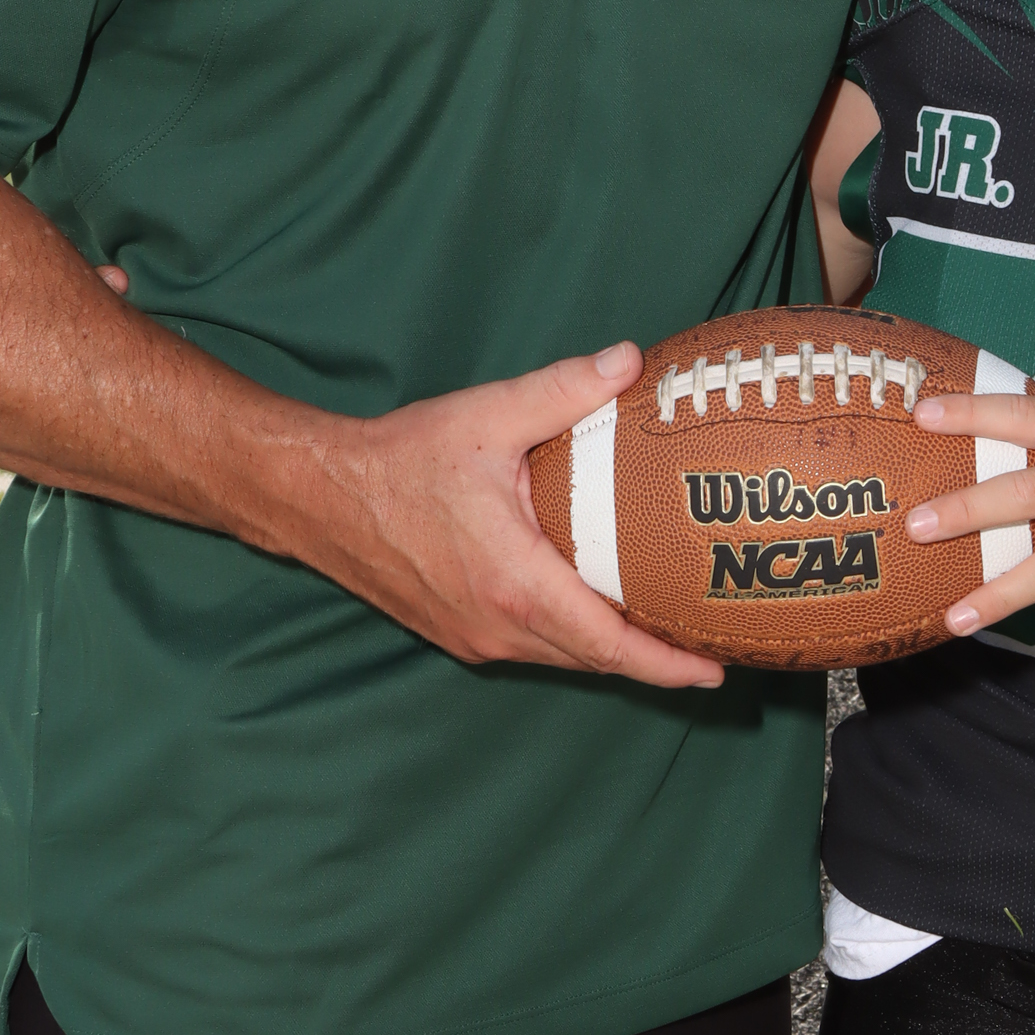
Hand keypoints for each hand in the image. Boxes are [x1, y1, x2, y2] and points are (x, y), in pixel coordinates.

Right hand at [308, 341, 727, 690]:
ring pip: (563, 657)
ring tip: (670, 633)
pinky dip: (574, 639)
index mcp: (515, 584)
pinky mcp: (458, 633)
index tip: (716, 672)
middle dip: (655, 662)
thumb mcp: (487, 417)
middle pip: (594, 660)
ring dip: (614, 652)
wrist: (318, 497)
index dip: (666, 664)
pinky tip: (598, 609)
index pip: (607, 644)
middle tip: (712, 647)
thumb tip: (629, 362)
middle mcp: (498, 626)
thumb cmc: (399, 461)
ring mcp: (475, 637)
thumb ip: (563, 390)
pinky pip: (533, 646)